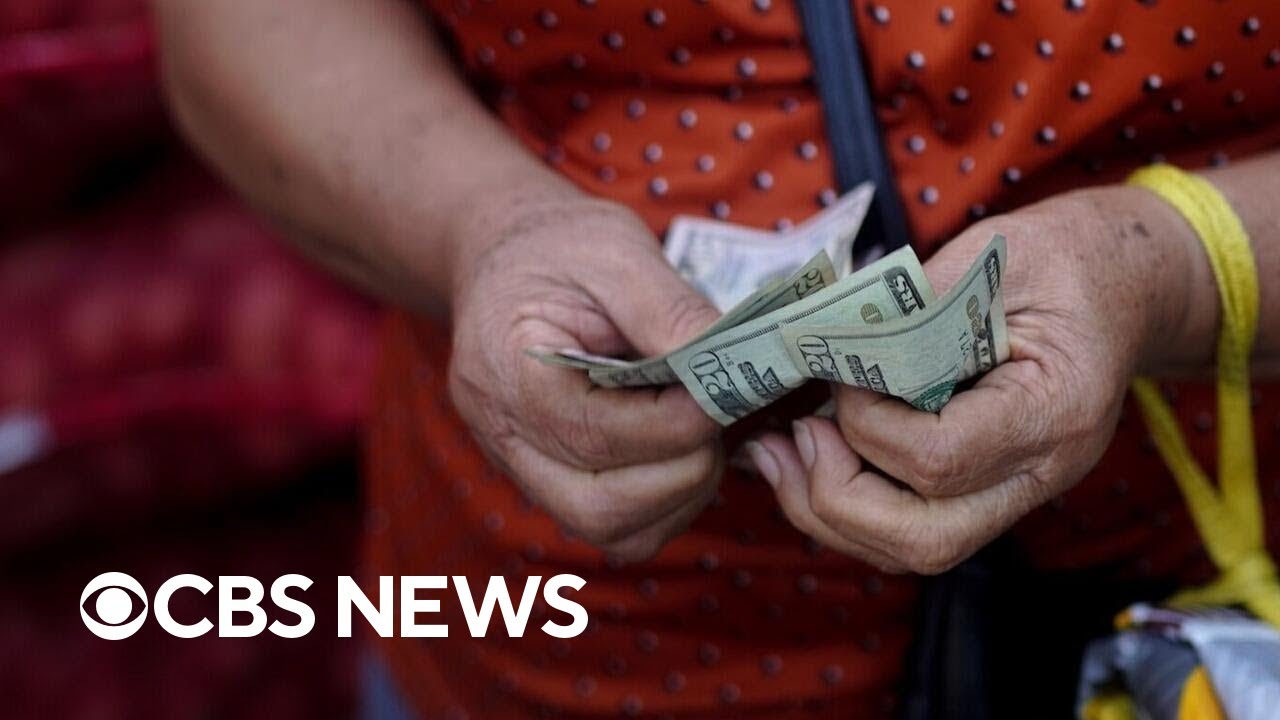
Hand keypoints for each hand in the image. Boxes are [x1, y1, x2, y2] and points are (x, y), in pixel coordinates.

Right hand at [447, 197, 724, 560]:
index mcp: (505, 370)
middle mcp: (501, 434)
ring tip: (702, 433)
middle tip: (717, 418)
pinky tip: (680, 450)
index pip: (593, 433)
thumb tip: (735, 360)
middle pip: (597, 508)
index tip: (722, 391)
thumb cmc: (558, 245)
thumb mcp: (614, 249)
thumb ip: (669, 307)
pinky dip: (661, 503)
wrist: (506, 254)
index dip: (673, 423)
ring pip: (606, 529)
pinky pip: (610, 526)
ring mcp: (519, 465)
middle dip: (678, 473)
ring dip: (676, 495)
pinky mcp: (546, 478)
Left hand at [747, 186, 1205, 572]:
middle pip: (924, 538)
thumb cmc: (1062, 260)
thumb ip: (912, 304)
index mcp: (1057, 410)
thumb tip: (818, 338)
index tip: (837, 373)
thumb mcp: (992, 255)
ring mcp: (1018, 493)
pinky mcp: (987, 493)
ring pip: (913, 551)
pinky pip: (911, 529)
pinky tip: (806, 460)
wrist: (1122, 286)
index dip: (867, 424)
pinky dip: (849, 507)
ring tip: (777, 455)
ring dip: (829, 513)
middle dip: (834, 495)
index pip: (940, 457)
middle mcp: (1042, 472)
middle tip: (789, 437)